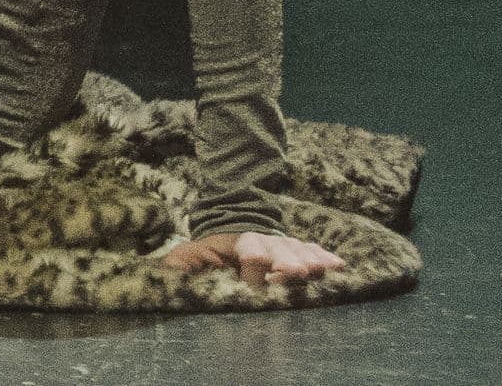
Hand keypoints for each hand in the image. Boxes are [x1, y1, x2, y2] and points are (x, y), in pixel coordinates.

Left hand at [156, 231, 347, 285]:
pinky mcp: (297, 252)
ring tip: (322, 269)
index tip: (261, 265)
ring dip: (310, 259)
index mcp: (236, 243)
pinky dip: (325, 257)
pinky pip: (312, 251)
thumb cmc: (209, 253)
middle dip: (288, 260)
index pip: (248, 250)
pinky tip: (338, 265)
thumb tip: (163, 276)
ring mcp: (282, 246)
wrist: (233, 225)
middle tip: (299, 271)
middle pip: (278, 249)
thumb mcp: (188, 256)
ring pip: (298, 250)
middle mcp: (263, 242)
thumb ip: (177, 266)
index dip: (254, 261)